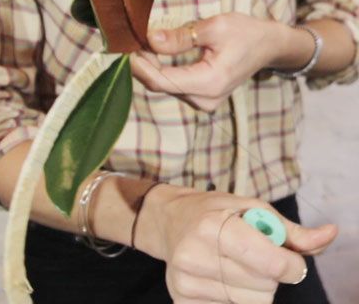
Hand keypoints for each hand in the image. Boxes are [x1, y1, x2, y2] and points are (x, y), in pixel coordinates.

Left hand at [131, 12, 288, 111]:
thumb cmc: (246, 33)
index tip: (125, 49)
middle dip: (143, 65)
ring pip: (166, 87)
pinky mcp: (202, 98)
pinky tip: (155, 55)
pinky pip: (175, 87)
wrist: (268, 47)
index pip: (163, 81)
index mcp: (210, 82)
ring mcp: (204, 102)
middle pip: (162, 86)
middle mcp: (205, 99)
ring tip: (141, 45)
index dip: (140, 67)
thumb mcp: (214, 27)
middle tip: (131, 42)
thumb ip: (180, 37)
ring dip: (151, 68)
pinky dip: (162, 71)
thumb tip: (150, 39)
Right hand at [136, 186, 337, 303]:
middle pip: (265, 287)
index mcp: (213, 226)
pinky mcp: (182, 300)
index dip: (291, 265)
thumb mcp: (250, 207)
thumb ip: (291, 229)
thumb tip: (330, 235)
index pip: (270, 264)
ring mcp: (185, 281)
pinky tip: (223, 275)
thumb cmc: (212, 210)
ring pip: (251, 303)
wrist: (170, 221)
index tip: (289, 258)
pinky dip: (237, 296)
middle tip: (252, 253)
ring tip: (236, 263)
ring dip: (256, 287)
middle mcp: (194, 255)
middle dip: (270, 273)